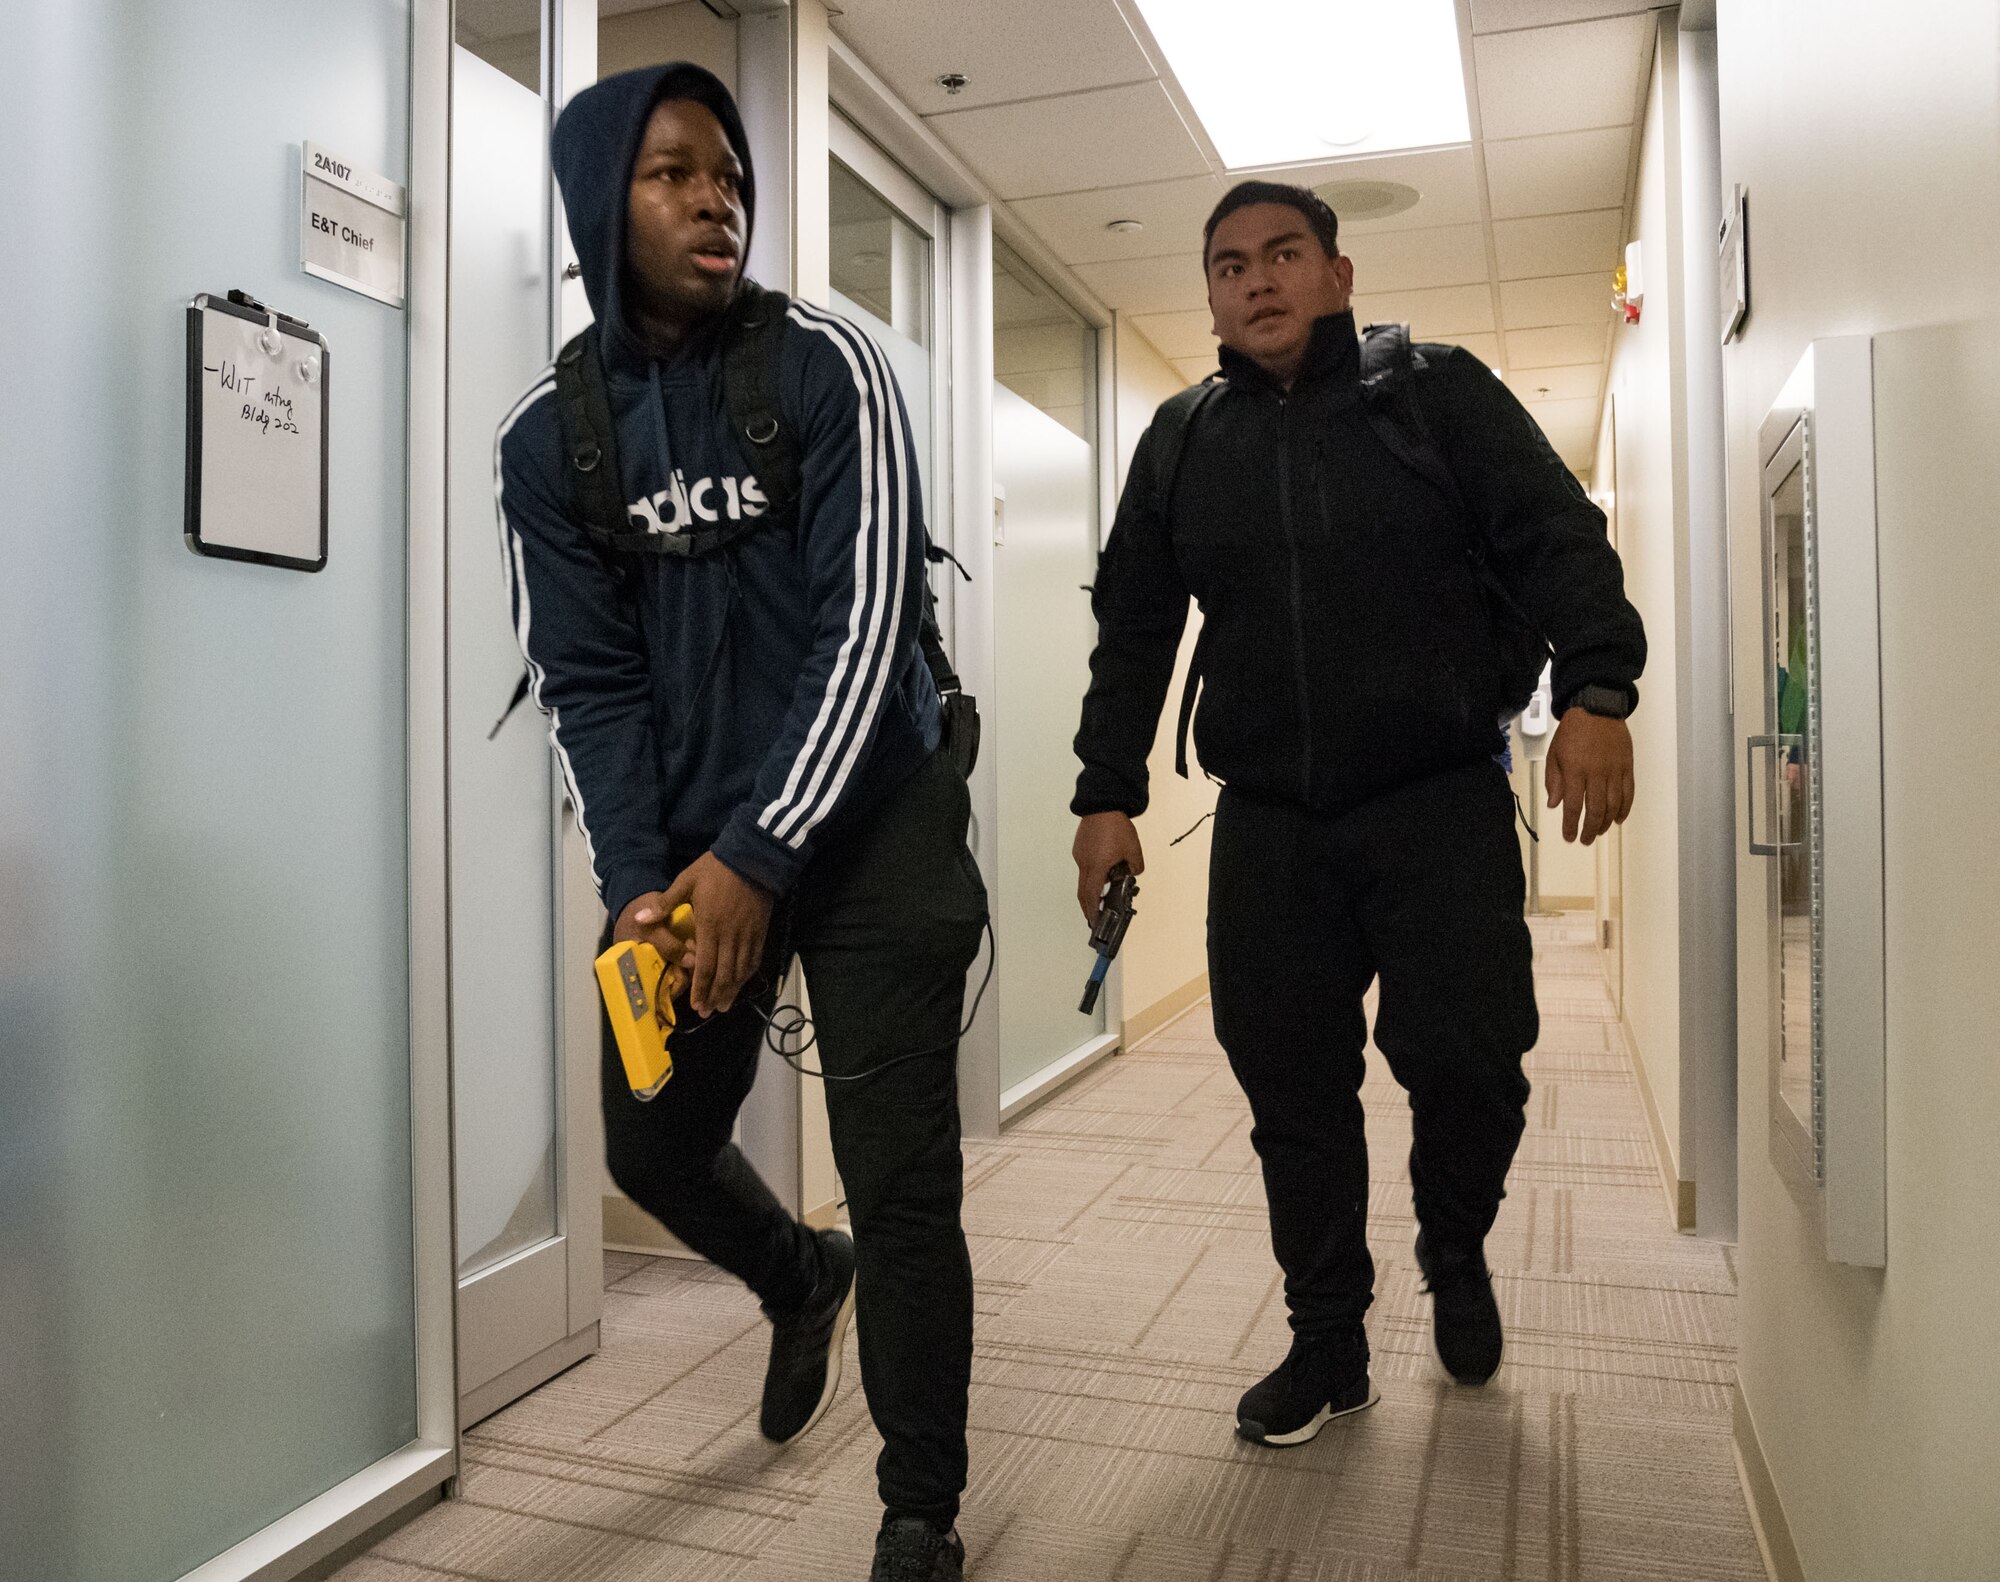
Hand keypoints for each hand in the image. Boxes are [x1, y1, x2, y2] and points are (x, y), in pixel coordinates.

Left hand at [654, 853, 772, 1016]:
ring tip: (724, 1006)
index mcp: (709, 926)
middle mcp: (729, 935)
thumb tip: (640, 918)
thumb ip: (664, 904)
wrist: (751, 857)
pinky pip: (754, 959)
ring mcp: (747, 934)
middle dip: (715, 996)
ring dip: (732, 990)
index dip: (700, 988)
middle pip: (724, 974)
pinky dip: (747, 975)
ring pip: (740, 970)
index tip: (696, 1005)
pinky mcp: (760, 930)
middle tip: (708, 1012)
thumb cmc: (716, 869)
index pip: (705, 966)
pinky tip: (742, 983)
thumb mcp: (686, 882)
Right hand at [1073, 812, 1145, 924]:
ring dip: (1091, 888)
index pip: (1092, 896)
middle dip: (1088, 906)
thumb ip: (1135, 866)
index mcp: (1097, 867)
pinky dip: (1091, 873)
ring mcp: (1080, 855)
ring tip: (1102, 892)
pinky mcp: (1079, 847)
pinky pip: (1084, 865)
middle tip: (1093, 916)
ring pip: (1083, 878)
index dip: (1092, 912)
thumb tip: (1134, 872)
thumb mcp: (1134, 849)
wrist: (1102, 803)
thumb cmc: (1115, 825)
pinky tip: (1102, 868)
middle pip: (1083, 892)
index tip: (1094, 922)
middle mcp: (1085, 863)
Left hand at [1544, 708, 1635, 844]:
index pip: (1573, 806)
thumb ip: (1554, 781)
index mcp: (1575, 771)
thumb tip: (1555, 804)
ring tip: (1600, 831)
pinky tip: (1619, 819)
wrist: (1596, 708)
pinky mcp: (1627, 766)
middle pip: (1596, 810)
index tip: (1569, 836)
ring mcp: (1614, 770)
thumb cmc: (1573, 731)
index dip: (1571, 825)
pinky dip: (1625, 808)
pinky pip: (1628, 792)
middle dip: (1590, 829)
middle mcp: (1596, 773)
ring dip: (1607, 822)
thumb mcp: (1554, 754)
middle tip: (1586, 840)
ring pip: (1613, 804)